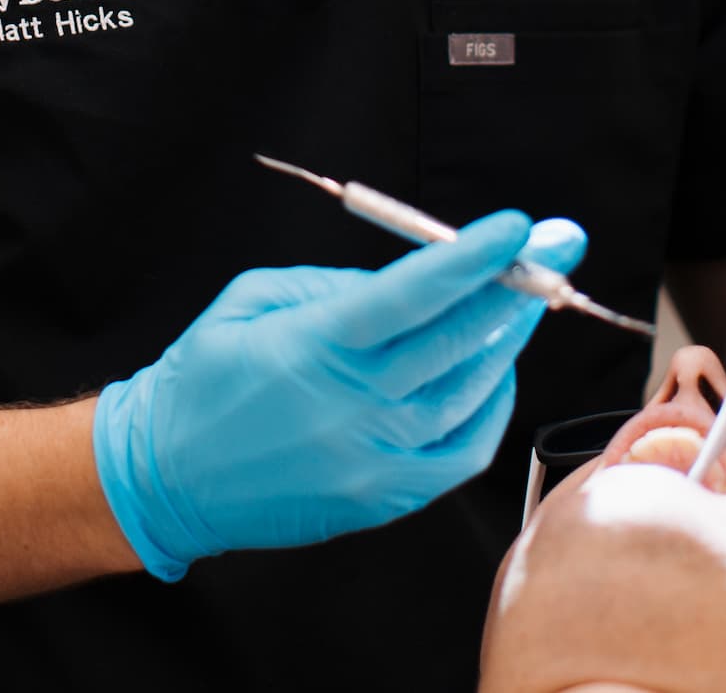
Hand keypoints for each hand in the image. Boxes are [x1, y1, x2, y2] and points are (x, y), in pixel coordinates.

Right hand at [91, 212, 585, 579]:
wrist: (166, 476)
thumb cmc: (202, 376)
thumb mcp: (253, 298)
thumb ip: (334, 284)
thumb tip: (409, 280)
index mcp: (317, 345)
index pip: (415, 295)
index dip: (473, 258)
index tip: (519, 226)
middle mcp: (353, 405)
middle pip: (459, 341)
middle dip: (519, 286)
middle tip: (559, 247)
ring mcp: (373, 459)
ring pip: (471, 394)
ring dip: (508, 341)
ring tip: (526, 299)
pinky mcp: (382, 498)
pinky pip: (461, 451)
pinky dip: (490, 406)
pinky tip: (494, 371)